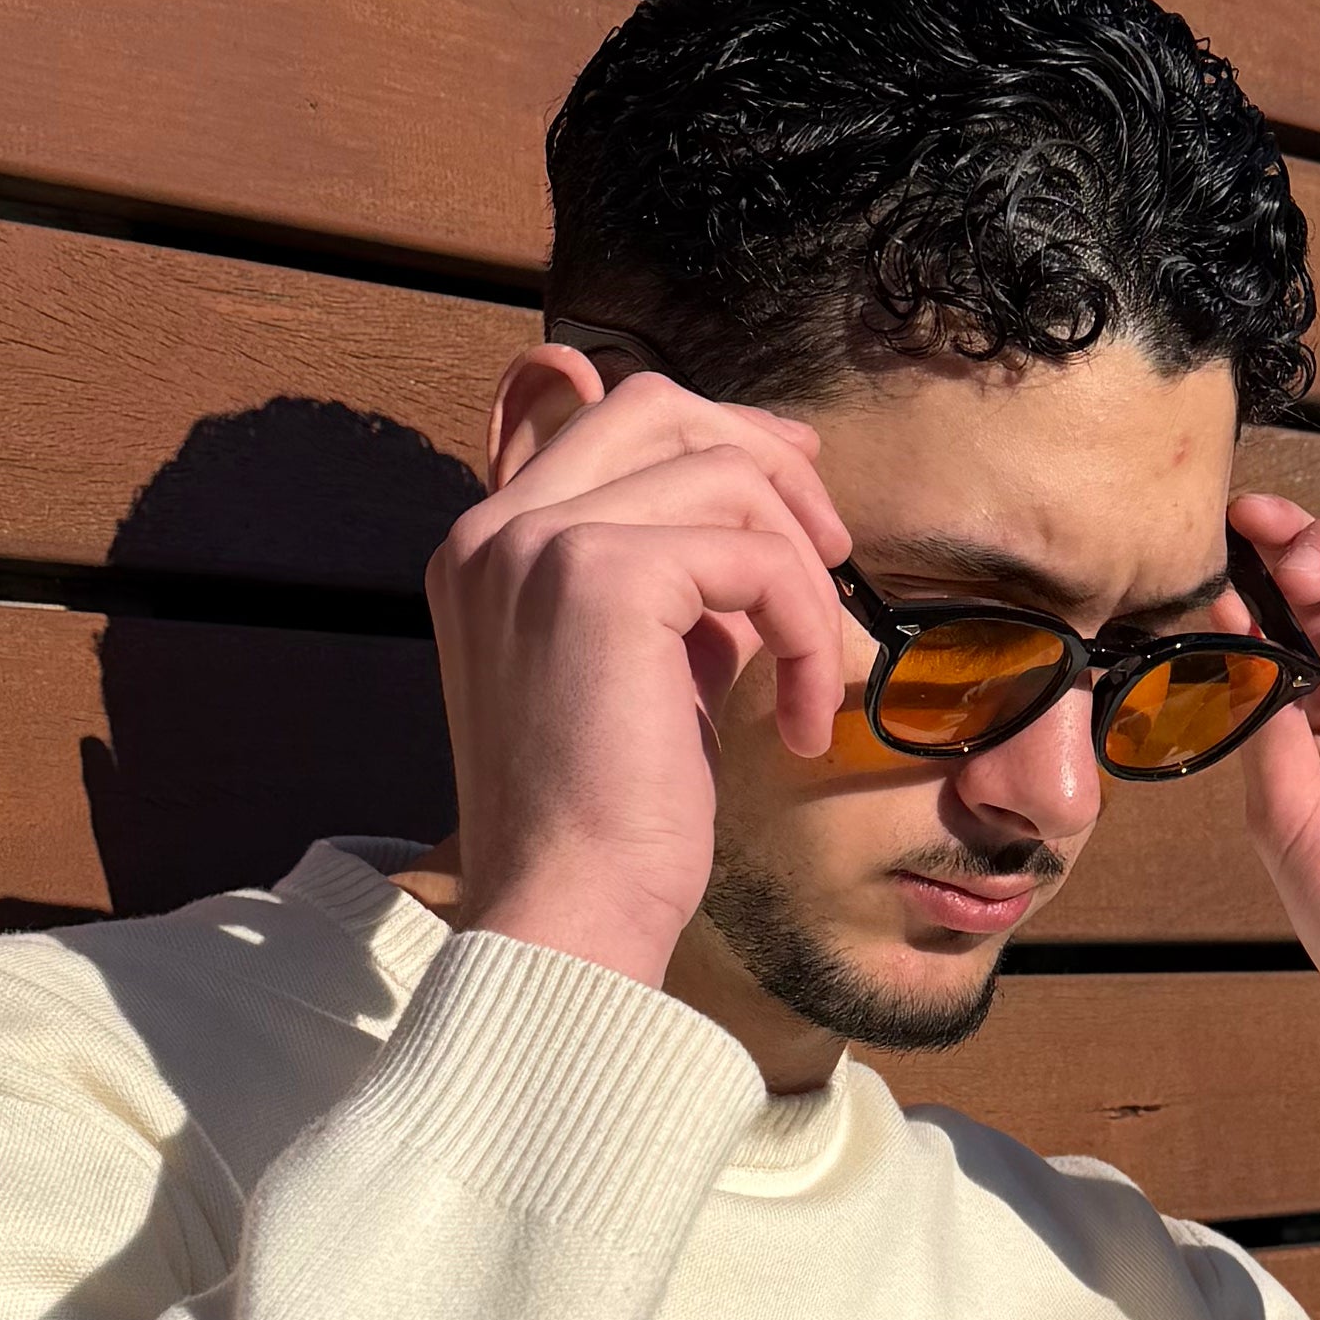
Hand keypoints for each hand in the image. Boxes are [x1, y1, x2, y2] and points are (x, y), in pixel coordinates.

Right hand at [428, 358, 853, 990]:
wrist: (568, 912)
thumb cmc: (609, 820)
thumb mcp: (643, 668)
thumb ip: (679, 585)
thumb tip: (768, 524)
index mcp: (488, 547)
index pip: (612, 420)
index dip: (721, 434)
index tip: (799, 482)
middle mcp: (494, 529)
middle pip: (658, 406)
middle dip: (770, 463)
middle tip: (831, 555)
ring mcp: (538, 543)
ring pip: (722, 474)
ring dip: (798, 571)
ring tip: (805, 674)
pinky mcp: (600, 577)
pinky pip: (754, 554)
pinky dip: (800, 625)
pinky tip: (795, 719)